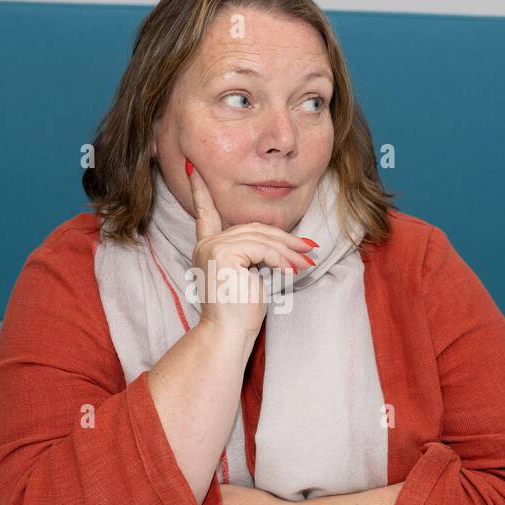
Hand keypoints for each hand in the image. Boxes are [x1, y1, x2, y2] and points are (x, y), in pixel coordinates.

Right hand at [186, 158, 318, 339]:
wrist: (227, 336)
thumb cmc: (239, 314)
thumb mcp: (248, 277)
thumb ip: (253, 255)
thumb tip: (280, 244)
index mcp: (207, 249)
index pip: (205, 214)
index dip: (200, 191)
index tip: (194, 169)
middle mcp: (205, 245)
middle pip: (253, 229)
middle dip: (284, 239)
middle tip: (310, 250)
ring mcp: (212, 247)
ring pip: (261, 238)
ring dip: (288, 251)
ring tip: (307, 263)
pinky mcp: (222, 253)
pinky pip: (261, 248)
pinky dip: (281, 260)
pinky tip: (292, 272)